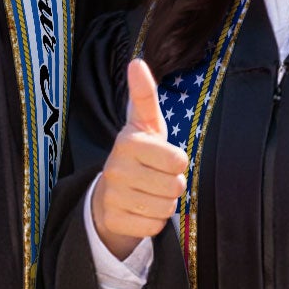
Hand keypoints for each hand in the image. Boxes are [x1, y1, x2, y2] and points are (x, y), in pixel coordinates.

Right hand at [90, 58, 187, 259]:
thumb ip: (144, 95)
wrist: (109, 193)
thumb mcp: (145, 124)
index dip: (177, 162)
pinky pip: (153, 227)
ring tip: (148, 193)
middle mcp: (116, 168)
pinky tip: (140, 210)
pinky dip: (153, 222)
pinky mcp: (113, 220)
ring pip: (166, 208)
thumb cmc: (139, 154)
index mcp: (128, 141)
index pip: (178, 160)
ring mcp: (112, 195)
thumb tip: (137, 62)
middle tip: (156, 178)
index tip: (164, 157)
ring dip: (164, 203)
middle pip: (175, 187)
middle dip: (173, 185)